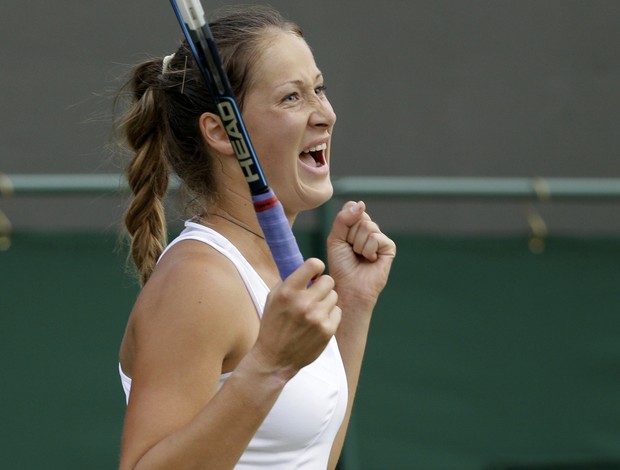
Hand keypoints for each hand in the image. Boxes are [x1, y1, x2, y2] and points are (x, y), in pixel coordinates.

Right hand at [252, 258, 341, 379]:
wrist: (275, 358)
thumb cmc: (273, 325)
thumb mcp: (273, 298)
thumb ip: (291, 282)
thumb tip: (309, 271)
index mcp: (288, 291)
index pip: (313, 264)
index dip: (316, 267)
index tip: (314, 275)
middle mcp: (304, 302)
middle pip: (329, 280)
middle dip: (322, 286)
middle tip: (315, 294)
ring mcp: (317, 317)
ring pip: (334, 296)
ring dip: (326, 301)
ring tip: (314, 311)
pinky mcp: (327, 330)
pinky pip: (338, 312)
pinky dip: (330, 315)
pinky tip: (318, 322)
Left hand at [327, 201, 395, 305]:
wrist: (349, 287)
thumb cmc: (341, 265)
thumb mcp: (335, 238)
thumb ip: (344, 219)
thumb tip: (361, 204)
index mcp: (356, 225)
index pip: (351, 207)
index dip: (344, 224)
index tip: (342, 240)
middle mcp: (369, 229)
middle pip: (359, 216)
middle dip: (350, 236)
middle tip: (351, 251)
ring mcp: (380, 237)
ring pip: (368, 227)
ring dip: (358, 245)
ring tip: (360, 256)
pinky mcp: (389, 247)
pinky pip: (376, 238)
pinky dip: (368, 250)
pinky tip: (370, 260)